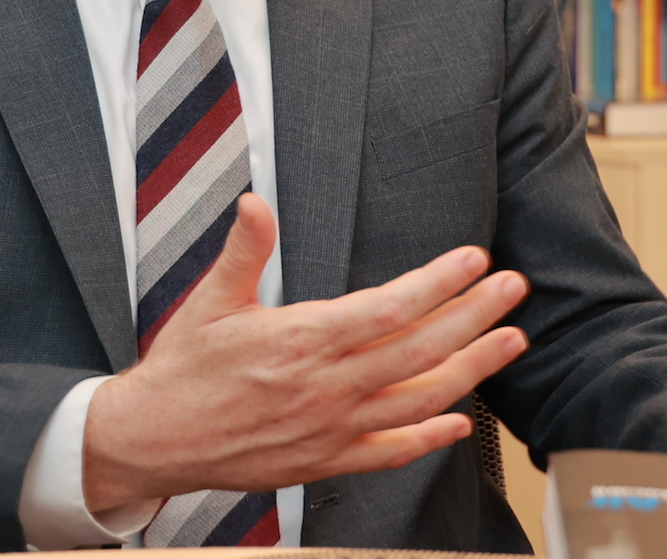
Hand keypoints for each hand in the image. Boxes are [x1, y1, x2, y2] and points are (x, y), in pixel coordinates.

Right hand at [82, 193, 528, 511]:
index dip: (439, 284)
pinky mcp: (324, 461)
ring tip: (510, 342)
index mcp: (301, 341)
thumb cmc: (183, 368)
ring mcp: (329, 429)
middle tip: (513, 290)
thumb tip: (255, 204)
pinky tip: (461, 421)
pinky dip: (431, 438)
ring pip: (418, 400)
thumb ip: (243, 251)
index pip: (389, 308)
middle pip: (419, 351)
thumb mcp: (210, 300)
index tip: (474, 260)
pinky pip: (390, 453)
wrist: (153, 440)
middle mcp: (325, 388)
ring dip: (471, 370)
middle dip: (475, 317)